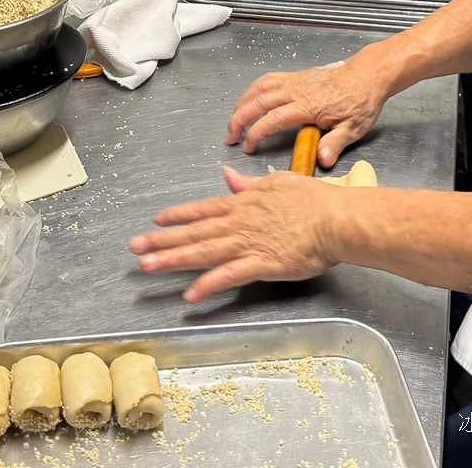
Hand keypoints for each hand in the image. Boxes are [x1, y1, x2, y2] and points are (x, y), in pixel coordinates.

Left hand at [129, 168, 339, 303]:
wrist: (336, 218)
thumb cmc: (315, 201)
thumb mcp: (278, 182)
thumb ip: (249, 183)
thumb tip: (228, 176)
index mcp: (244, 204)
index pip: (203, 209)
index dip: (178, 216)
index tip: (156, 221)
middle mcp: (240, 222)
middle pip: (195, 232)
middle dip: (162, 240)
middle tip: (135, 247)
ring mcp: (249, 243)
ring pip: (203, 252)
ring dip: (174, 259)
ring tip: (147, 266)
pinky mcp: (262, 264)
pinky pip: (229, 276)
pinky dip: (208, 285)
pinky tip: (190, 295)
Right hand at [226, 57, 389, 166]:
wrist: (368, 74)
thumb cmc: (361, 101)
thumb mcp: (354, 127)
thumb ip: (335, 143)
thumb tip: (322, 160)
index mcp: (308, 106)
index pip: (272, 119)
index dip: (255, 133)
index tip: (247, 146)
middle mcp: (297, 90)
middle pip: (258, 101)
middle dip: (239, 119)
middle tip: (230, 136)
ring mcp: (295, 80)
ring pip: (259, 88)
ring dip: (242, 103)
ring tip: (235, 120)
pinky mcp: (296, 76)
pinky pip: (267, 80)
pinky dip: (253, 90)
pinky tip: (250, 100)